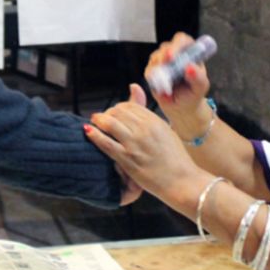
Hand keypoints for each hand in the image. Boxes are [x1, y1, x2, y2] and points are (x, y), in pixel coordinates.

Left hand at [85, 84, 203, 205]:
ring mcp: (135, 144)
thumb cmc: (176, 158)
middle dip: (107, 114)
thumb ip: (149, 114)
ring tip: (93, 123)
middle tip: (102, 120)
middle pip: (117, 112)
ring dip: (98, 121)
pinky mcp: (128, 159)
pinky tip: (88, 132)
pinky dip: (94, 135)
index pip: (129, 106)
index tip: (114, 115)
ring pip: (109, 124)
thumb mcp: (166, 130)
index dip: (118, 108)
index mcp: (155, 121)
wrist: (182, 180)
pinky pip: (106, 143)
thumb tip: (134, 88)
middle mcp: (144, 129)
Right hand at [144, 32, 213, 140]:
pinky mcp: (152, 71)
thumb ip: (197, 77)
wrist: (182, 107)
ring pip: (155, 58)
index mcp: (188, 52)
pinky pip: (149, 72)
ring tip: (167, 85)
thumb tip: (189, 67)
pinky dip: (153, 79)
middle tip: (165, 66)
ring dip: (159, 70)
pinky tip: (162, 88)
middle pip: (166, 47)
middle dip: (164, 56)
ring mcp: (162, 61)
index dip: (177, 45)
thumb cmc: (193, 93)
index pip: (182, 40)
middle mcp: (174, 54)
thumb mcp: (200, 86)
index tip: (172, 56)